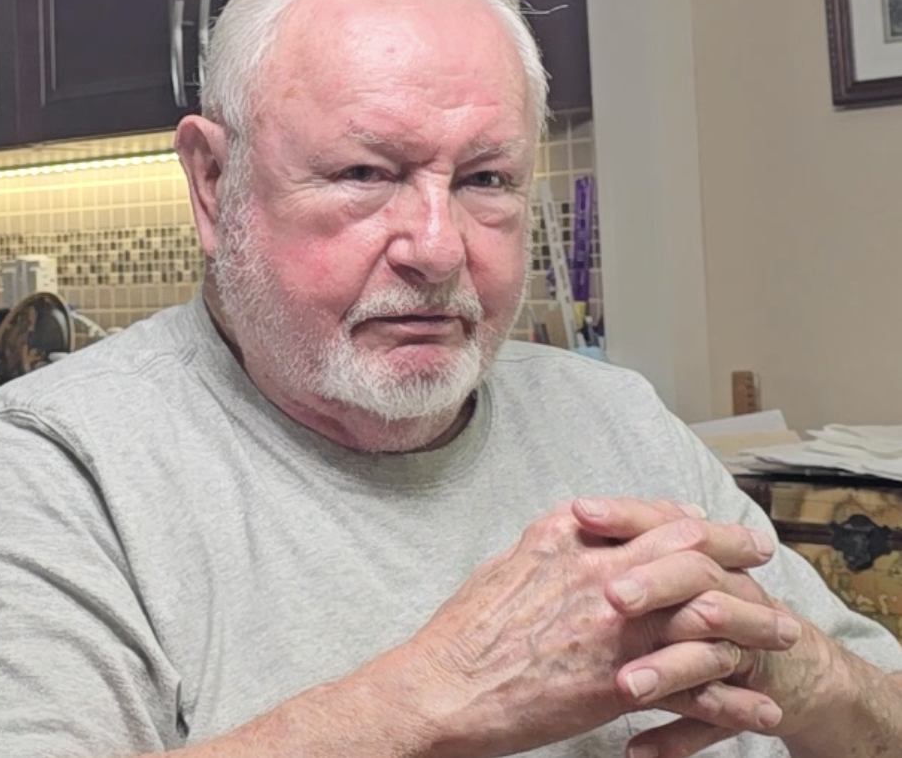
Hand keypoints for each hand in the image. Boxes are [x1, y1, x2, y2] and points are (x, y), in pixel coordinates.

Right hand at [396, 498, 787, 757]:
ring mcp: (611, 627)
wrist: (441, 687)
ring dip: (751, 623)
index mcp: (566, 538)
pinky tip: (757, 707)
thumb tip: (583, 532)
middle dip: (735, 550)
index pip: (650, 515)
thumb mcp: (507, 563)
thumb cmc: (465, 630)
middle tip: (761, 556)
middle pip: (690, 551)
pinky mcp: (617, 683)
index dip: (693, 520)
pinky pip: (693, 686)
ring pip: (705, 614)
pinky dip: (733, 697)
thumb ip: (554, 544)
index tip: (713, 527)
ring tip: (781, 633)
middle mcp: (597, 573)